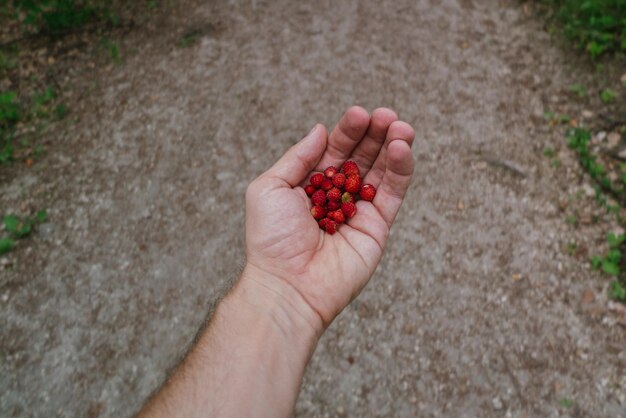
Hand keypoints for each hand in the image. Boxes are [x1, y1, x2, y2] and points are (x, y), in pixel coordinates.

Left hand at [244, 107, 414, 328]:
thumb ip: (298, 157)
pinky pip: (394, 194)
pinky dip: (401, 169)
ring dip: (393, 145)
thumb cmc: (271, 239)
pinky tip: (402, 148)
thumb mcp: (270, 187)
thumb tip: (320, 129)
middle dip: (374, 133)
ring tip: (400, 126)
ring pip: (381, 171)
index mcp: (311, 184)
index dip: (348, 131)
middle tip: (385, 115)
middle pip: (362, 156)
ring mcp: (359, 210)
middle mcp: (337, 195)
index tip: (360, 113)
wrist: (288, 284)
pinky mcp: (378, 227)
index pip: (334, 149)